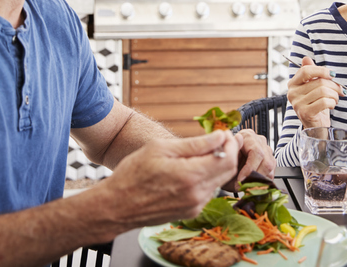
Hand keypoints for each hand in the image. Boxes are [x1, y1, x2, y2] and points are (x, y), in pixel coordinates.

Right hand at [96, 130, 239, 231]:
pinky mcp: (190, 212)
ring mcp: (195, 206)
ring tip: (205, 152)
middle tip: (221, 140)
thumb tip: (220, 136)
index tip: (224, 133)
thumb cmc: (133, 174)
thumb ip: (195, 144)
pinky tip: (194, 168)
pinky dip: (208, 178)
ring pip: (220, 182)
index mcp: (190, 176)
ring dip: (218, 165)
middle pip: (229, 171)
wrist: (116, 206)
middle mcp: (197, 195)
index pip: (227, 159)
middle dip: (229, 152)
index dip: (230, 143)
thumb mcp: (161, 149)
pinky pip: (208, 192)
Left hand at [220, 129, 275, 191]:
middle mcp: (259, 141)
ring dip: (259, 181)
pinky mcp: (270, 160)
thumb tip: (239, 164)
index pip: (256, 152)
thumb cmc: (225, 157)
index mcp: (248, 136)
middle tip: (244, 186)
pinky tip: (252, 185)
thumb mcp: (224, 157)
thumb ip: (231, 159)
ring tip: (246, 187)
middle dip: (255, 177)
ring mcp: (266, 150)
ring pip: (270, 168)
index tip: (241, 179)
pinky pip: (271, 173)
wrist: (226, 159)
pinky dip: (262, 182)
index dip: (250, 168)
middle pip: (266, 161)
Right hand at [286, 56, 341, 128]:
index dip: (321, 70)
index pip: (306, 70)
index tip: (332, 75)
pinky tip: (332, 105)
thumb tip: (306, 59)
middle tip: (340, 90)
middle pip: (318, 82)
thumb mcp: (313, 87)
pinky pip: (324, 102)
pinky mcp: (305, 113)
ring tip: (335, 99)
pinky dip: (332, 102)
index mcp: (293, 84)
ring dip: (334, 95)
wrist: (315, 125)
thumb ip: (310, 72)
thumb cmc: (316, 104)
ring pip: (323, 91)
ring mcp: (297, 103)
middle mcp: (292, 93)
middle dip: (334, 85)